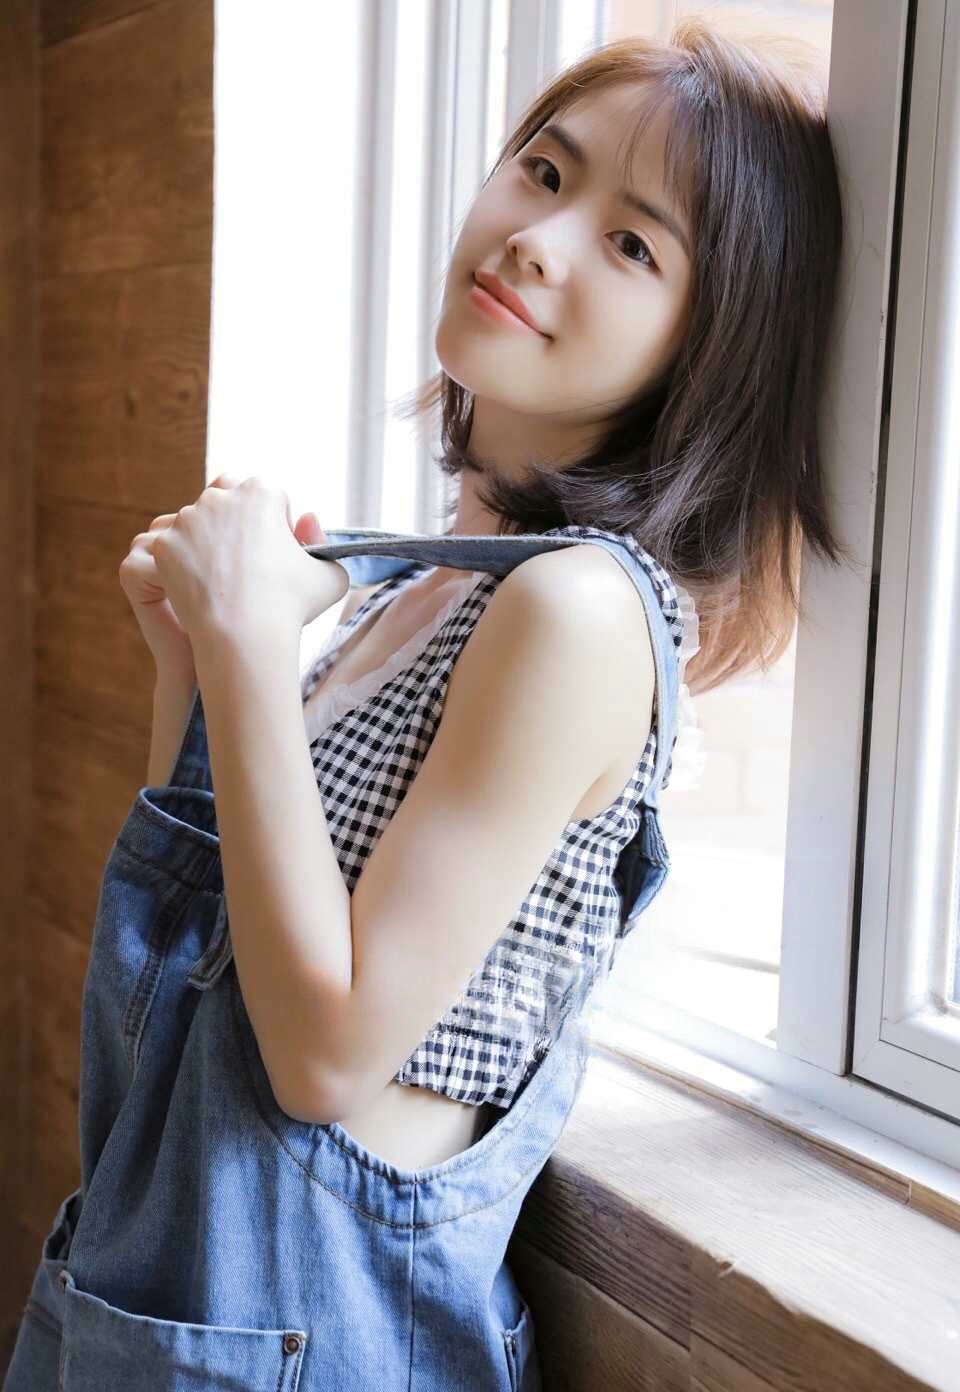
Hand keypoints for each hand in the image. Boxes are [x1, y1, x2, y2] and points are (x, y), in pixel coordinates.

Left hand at [120, 478, 345, 668]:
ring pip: (196, 525)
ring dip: (205, 544)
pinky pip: (171, 550)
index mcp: (261, 492)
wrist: (245, 635)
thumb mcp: (330, 577)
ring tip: (221, 581)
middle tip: (246, 565)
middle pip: (228, 504)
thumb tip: (308, 519)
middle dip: (235, 527)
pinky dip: (181, 566)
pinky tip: (196, 587)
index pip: (267, 499)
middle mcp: (220, 497)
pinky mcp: (164, 545)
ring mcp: (187, 519)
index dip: (276, 526)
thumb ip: (325, 545)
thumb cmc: (291, 606)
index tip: (277, 555)